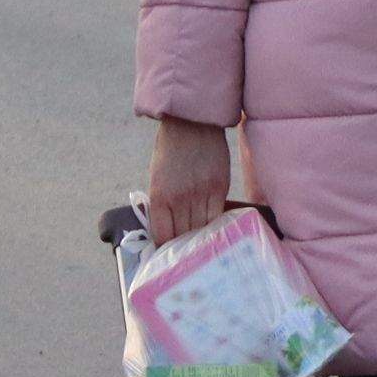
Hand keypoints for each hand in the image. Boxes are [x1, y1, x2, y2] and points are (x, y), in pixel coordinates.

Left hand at [143, 115, 238, 244]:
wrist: (191, 123)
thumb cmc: (170, 150)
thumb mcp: (157, 177)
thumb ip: (162, 203)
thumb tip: (168, 228)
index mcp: (159, 196)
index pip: (163, 236)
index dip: (167, 248)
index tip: (170, 253)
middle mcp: (180, 198)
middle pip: (184, 235)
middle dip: (184, 246)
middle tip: (188, 252)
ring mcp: (201, 193)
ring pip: (203, 229)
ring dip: (202, 238)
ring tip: (203, 243)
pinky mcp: (220, 187)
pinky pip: (218, 216)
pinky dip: (215, 225)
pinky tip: (215, 229)